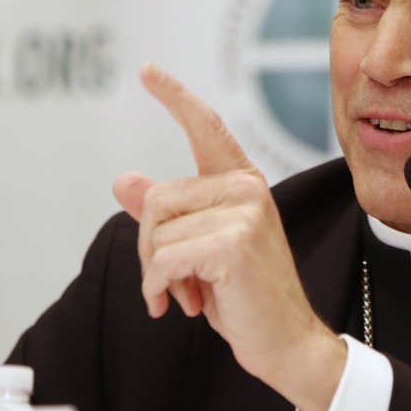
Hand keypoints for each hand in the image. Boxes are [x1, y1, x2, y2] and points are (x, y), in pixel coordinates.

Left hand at [112, 63, 345, 410]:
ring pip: (157, 231)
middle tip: (173, 281)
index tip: (147, 69)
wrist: (286, 340)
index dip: (174, 96)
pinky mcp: (234, 242)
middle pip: (158, 198)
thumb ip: (165, 212)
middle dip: (151, 247)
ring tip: (191, 294)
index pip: (205, 128)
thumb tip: (124, 180)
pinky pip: (164, 259)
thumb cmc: (247, 294)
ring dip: (159, 274)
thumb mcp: (200, 248)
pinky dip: (160, 288)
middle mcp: (247, 188)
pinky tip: (183, 305)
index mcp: (242, 183)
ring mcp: (244, 211)